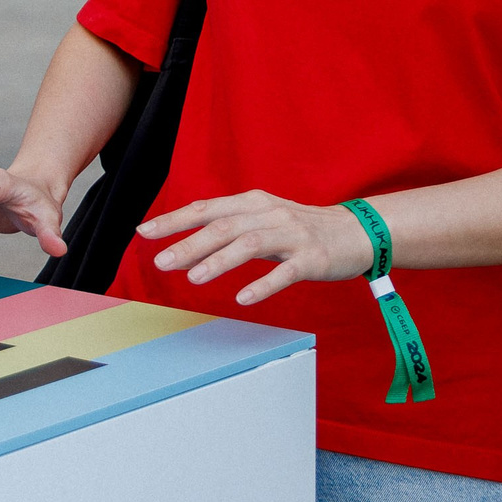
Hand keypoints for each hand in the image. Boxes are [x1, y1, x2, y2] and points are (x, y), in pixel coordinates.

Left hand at [137, 191, 375, 307]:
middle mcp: (270, 213)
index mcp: (254, 202)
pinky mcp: (312, 258)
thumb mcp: (263, 221)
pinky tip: (243, 298)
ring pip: (250, 244)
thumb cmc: (301, 229)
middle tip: (161, 262)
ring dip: (219, 261)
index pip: (207, 208)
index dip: (175, 219)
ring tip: (193, 278)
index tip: (145, 231)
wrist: (356, 232)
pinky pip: (285, 272)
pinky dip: (263, 285)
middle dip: (190, 243)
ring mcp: (292, 235)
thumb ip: (228, 230)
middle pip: (224, 225)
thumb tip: (184, 246)